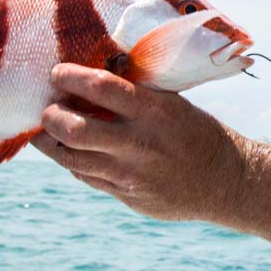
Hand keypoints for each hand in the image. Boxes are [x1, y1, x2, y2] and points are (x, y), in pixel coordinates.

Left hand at [32, 64, 248, 221]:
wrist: (225, 181)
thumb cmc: (196, 132)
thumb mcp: (173, 103)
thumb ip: (136, 94)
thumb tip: (93, 75)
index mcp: (153, 111)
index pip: (100, 87)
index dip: (70, 77)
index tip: (57, 73)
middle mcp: (138, 144)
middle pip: (74, 129)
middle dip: (50, 115)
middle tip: (47, 107)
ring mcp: (130, 175)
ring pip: (71, 159)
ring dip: (50, 143)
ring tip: (45, 131)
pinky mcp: (127, 197)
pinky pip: (86, 177)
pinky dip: (72, 162)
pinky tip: (71, 151)